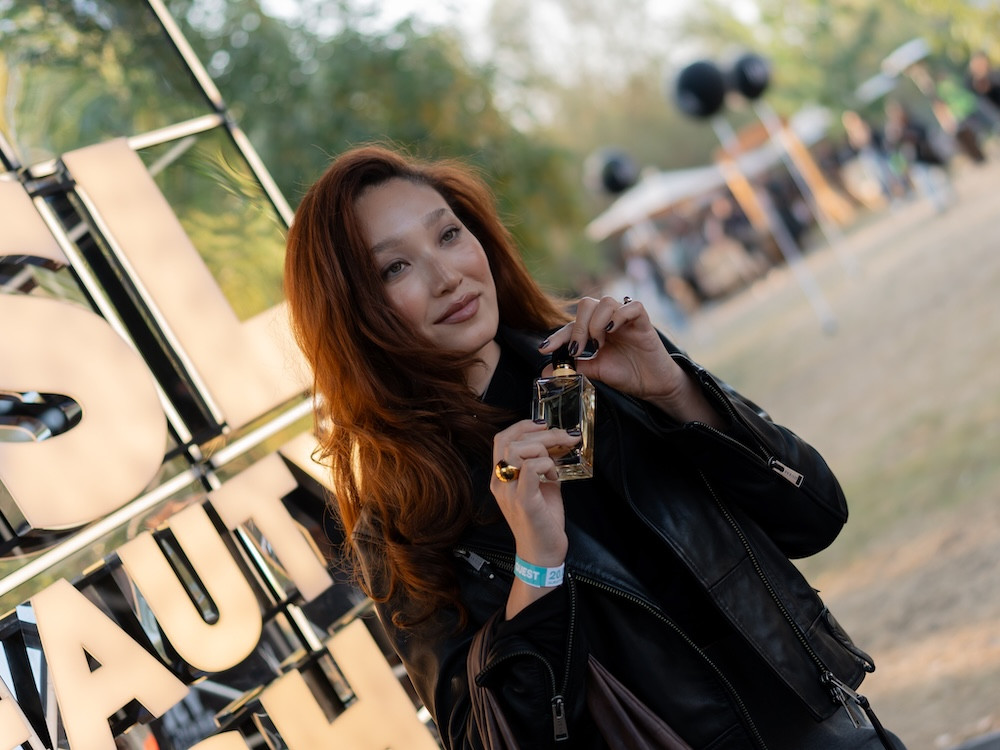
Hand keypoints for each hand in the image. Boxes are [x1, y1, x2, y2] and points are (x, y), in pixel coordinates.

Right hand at [490, 420, 572, 566]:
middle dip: (542, 433)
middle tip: (565, 436)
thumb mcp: (541, 485)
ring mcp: (509, 492)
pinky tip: (554, 476)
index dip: (522, 426)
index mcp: (500, 478)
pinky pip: (530, 469)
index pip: (500, 439)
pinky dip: (546, 465)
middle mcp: (499, 483)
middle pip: (509, 440)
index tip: (544, 425)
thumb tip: (558, 442)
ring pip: (517, 451)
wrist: (542, 554)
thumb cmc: (542, 521)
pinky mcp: (524, 502)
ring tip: (556, 464)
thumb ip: (543, 464)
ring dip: (543, 449)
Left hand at [539, 296, 724, 426]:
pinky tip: (612, 330)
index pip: (571, 325)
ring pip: (606, 302)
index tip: (545, 349)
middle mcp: (607, 320)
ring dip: (597, 322)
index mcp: (594, 330)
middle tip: (580, 349)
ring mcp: (625, 319)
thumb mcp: (594, 372)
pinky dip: (620, 315)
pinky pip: (632, 306)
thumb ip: (574, 368)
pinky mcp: (643, 321)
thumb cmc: (624, 374)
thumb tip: (547, 372)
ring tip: (599, 343)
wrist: (651, 385)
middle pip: (586, 304)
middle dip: (579, 327)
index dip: (557, 336)